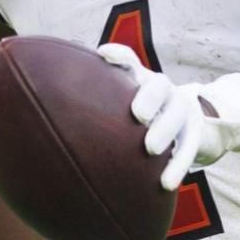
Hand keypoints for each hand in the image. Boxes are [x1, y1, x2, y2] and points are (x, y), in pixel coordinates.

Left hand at [97, 43, 222, 189]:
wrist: (192, 127)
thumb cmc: (142, 122)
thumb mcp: (120, 112)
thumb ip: (91, 114)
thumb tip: (42, 128)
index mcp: (140, 81)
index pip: (129, 62)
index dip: (119, 56)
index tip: (103, 54)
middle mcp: (163, 90)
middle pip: (159, 84)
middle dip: (149, 96)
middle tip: (137, 115)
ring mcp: (183, 108)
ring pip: (178, 113)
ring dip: (166, 130)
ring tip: (150, 150)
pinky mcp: (197, 131)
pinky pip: (190, 146)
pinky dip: (178, 164)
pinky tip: (166, 184)